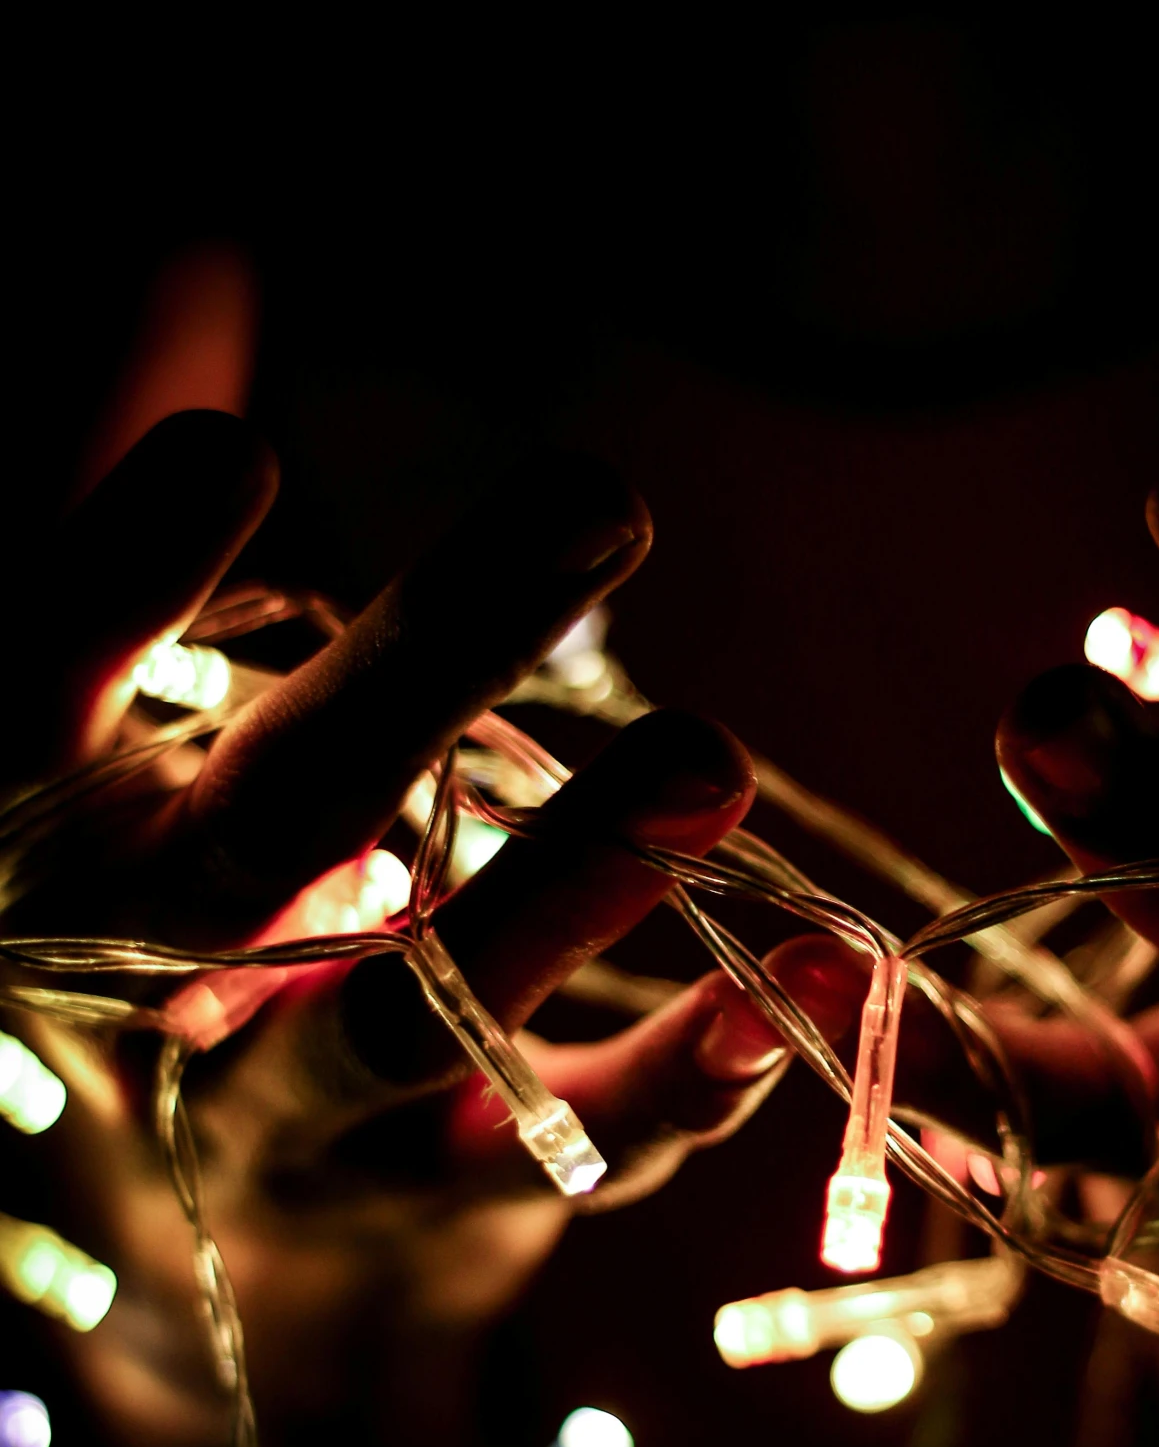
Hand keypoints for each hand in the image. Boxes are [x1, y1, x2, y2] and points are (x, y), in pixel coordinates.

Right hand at [0, 262, 853, 1446]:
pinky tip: (794, 970)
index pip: (29, 715)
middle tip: (595, 500)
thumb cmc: (178, 877)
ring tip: (705, 754)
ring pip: (409, 1017)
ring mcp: (299, 1116)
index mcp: (45, 843)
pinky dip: (680, 1068)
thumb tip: (182, 248)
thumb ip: (149, 512)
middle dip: (425, 668)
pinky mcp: (447, 1193)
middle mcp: (152, 986)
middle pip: (264, 830)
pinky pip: (565, 1143)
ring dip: (562, 888)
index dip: (111, 593)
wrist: (183, 1198)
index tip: (236, 450)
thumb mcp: (128, 706)